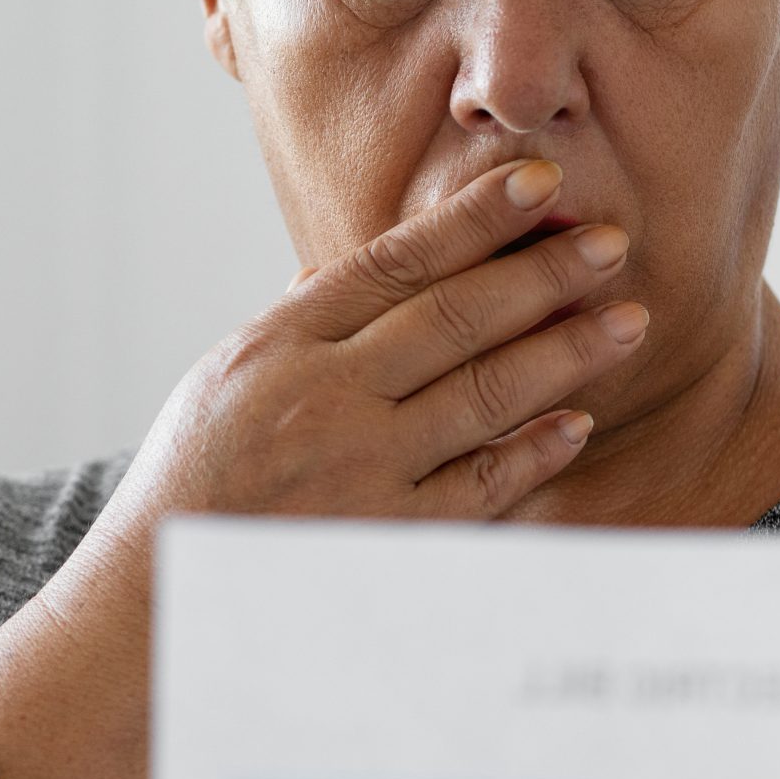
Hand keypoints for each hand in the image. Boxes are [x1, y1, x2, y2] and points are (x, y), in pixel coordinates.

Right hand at [92, 155, 645, 548]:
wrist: (154, 597)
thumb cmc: (195, 481)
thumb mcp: (229, 379)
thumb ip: (302, 326)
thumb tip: (355, 267)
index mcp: (282, 343)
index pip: (394, 262)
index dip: (474, 218)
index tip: (538, 182)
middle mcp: (322, 396)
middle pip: (454, 317)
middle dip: (543, 275)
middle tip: (610, 242)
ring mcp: (358, 469)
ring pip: (484, 393)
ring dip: (565, 353)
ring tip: (626, 321)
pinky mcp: (387, 537)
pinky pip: (480, 485)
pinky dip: (533, 450)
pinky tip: (577, 422)